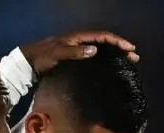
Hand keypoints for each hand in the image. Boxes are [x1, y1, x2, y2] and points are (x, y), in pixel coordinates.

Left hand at [20, 31, 138, 74]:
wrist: (29, 60)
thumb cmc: (43, 56)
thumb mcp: (57, 54)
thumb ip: (74, 52)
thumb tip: (95, 50)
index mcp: (78, 37)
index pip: (103, 36)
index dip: (118, 41)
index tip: (130, 49)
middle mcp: (81, 40)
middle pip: (106, 41)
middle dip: (121, 48)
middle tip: (134, 57)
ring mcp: (79, 48)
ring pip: (102, 48)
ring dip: (115, 53)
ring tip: (128, 61)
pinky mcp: (76, 56)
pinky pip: (96, 54)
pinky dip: (106, 58)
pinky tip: (112, 65)